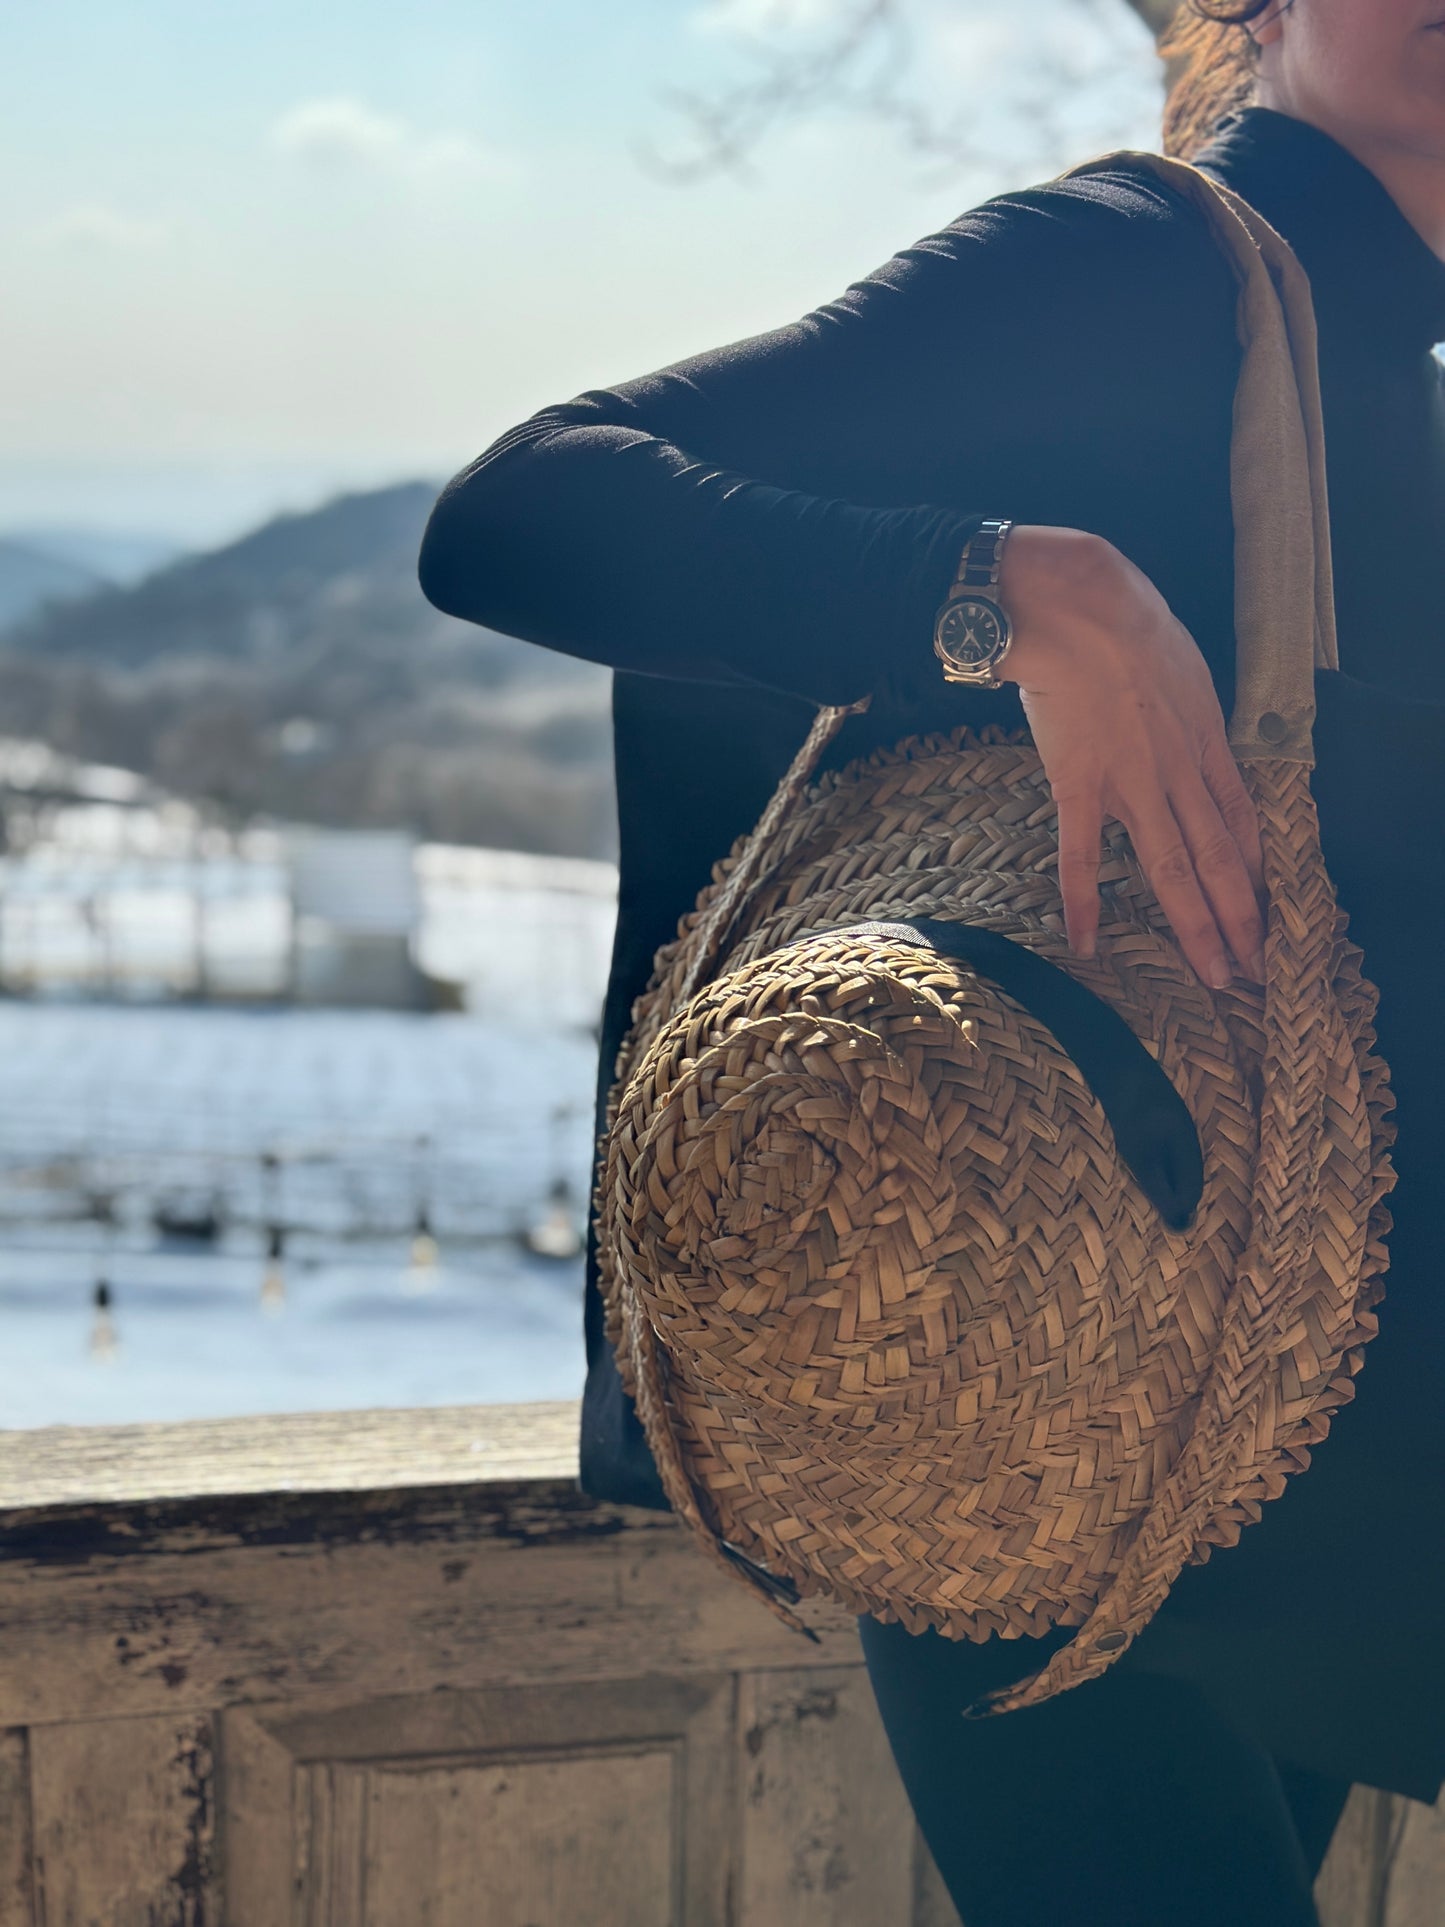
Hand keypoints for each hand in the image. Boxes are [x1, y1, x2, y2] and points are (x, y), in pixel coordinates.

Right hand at [996, 526, 1265, 988]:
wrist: (1076, 607)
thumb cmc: (1125, 620)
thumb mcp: (1183, 666)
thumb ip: (1186, 713)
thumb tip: (1186, 736)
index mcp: (1205, 742)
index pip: (1243, 825)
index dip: (1258, 876)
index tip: (1268, 917)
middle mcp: (1179, 773)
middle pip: (1220, 860)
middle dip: (1241, 920)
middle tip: (1255, 973)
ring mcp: (1132, 784)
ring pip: (1172, 868)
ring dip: (1195, 926)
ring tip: (1213, 975)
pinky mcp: (1079, 784)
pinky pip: (1082, 854)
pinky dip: (1083, 901)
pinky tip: (1086, 944)